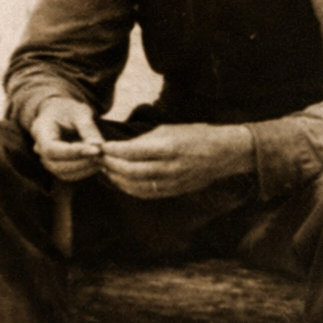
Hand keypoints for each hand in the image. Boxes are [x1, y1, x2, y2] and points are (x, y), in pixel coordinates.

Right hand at [29, 96, 105, 181]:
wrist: (60, 112)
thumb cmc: (68, 110)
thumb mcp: (79, 112)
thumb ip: (88, 129)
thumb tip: (99, 147)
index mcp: (40, 130)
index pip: (51, 148)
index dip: (73, 152)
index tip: (95, 151)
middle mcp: (39, 148)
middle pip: (55, 165)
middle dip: (81, 163)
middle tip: (101, 155)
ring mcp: (46, 159)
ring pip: (63, 173)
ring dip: (84, 169)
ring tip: (101, 159)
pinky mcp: (56, 165)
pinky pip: (69, 175)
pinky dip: (84, 171)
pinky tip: (96, 163)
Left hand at [100, 123, 253, 198]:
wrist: (225, 153)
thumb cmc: (196, 134)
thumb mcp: (170, 129)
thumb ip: (145, 139)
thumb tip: (121, 146)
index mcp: (168, 147)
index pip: (131, 152)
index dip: (112, 151)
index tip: (100, 146)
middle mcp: (169, 167)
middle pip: (130, 171)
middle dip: (110, 165)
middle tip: (97, 159)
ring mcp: (172, 182)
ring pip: (136, 185)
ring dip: (116, 179)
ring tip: (104, 171)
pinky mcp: (174, 191)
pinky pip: (146, 193)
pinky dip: (129, 188)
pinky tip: (120, 182)